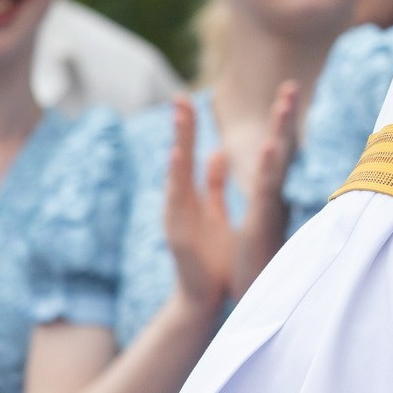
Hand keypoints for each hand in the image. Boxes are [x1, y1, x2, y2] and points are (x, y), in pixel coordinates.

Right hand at [162, 95, 234, 309]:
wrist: (205, 296)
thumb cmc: (212, 256)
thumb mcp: (214, 212)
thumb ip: (214, 183)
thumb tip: (216, 150)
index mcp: (190, 197)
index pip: (188, 154)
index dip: (187, 126)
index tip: (186, 97)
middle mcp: (179, 203)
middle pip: (178, 158)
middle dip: (180, 128)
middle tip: (179, 97)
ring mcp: (176, 218)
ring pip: (176, 176)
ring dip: (179, 146)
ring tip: (180, 117)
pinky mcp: (178, 235)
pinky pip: (177, 204)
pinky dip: (177, 181)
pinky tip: (176, 157)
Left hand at [231, 82, 299, 296]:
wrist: (250, 299)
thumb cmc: (247, 263)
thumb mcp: (237, 216)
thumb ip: (222, 184)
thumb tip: (217, 154)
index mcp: (267, 194)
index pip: (275, 151)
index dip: (279, 123)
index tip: (284, 93)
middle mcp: (275, 197)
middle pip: (283, 148)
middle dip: (286, 116)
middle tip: (291, 85)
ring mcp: (272, 208)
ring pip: (279, 161)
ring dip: (281, 130)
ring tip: (285, 100)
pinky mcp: (263, 223)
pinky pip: (266, 190)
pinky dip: (268, 167)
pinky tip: (269, 145)